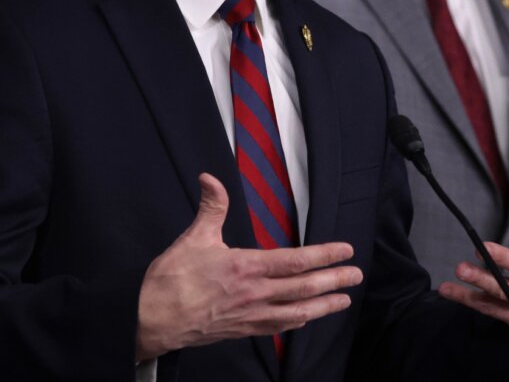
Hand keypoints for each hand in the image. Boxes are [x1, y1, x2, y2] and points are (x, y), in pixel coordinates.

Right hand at [135, 173, 363, 359]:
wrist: (152, 319)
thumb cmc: (170, 280)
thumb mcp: (193, 237)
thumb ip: (211, 206)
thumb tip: (211, 178)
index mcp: (245, 267)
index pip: (296, 261)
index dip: (325, 256)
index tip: (345, 251)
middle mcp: (254, 293)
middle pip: (304, 288)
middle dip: (334, 281)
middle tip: (356, 276)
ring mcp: (250, 315)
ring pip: (297, 312)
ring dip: (323, 306)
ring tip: (343, 301)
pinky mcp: (242, 330)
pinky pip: (277, 327)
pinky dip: (296, 322)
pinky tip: (305, 319)